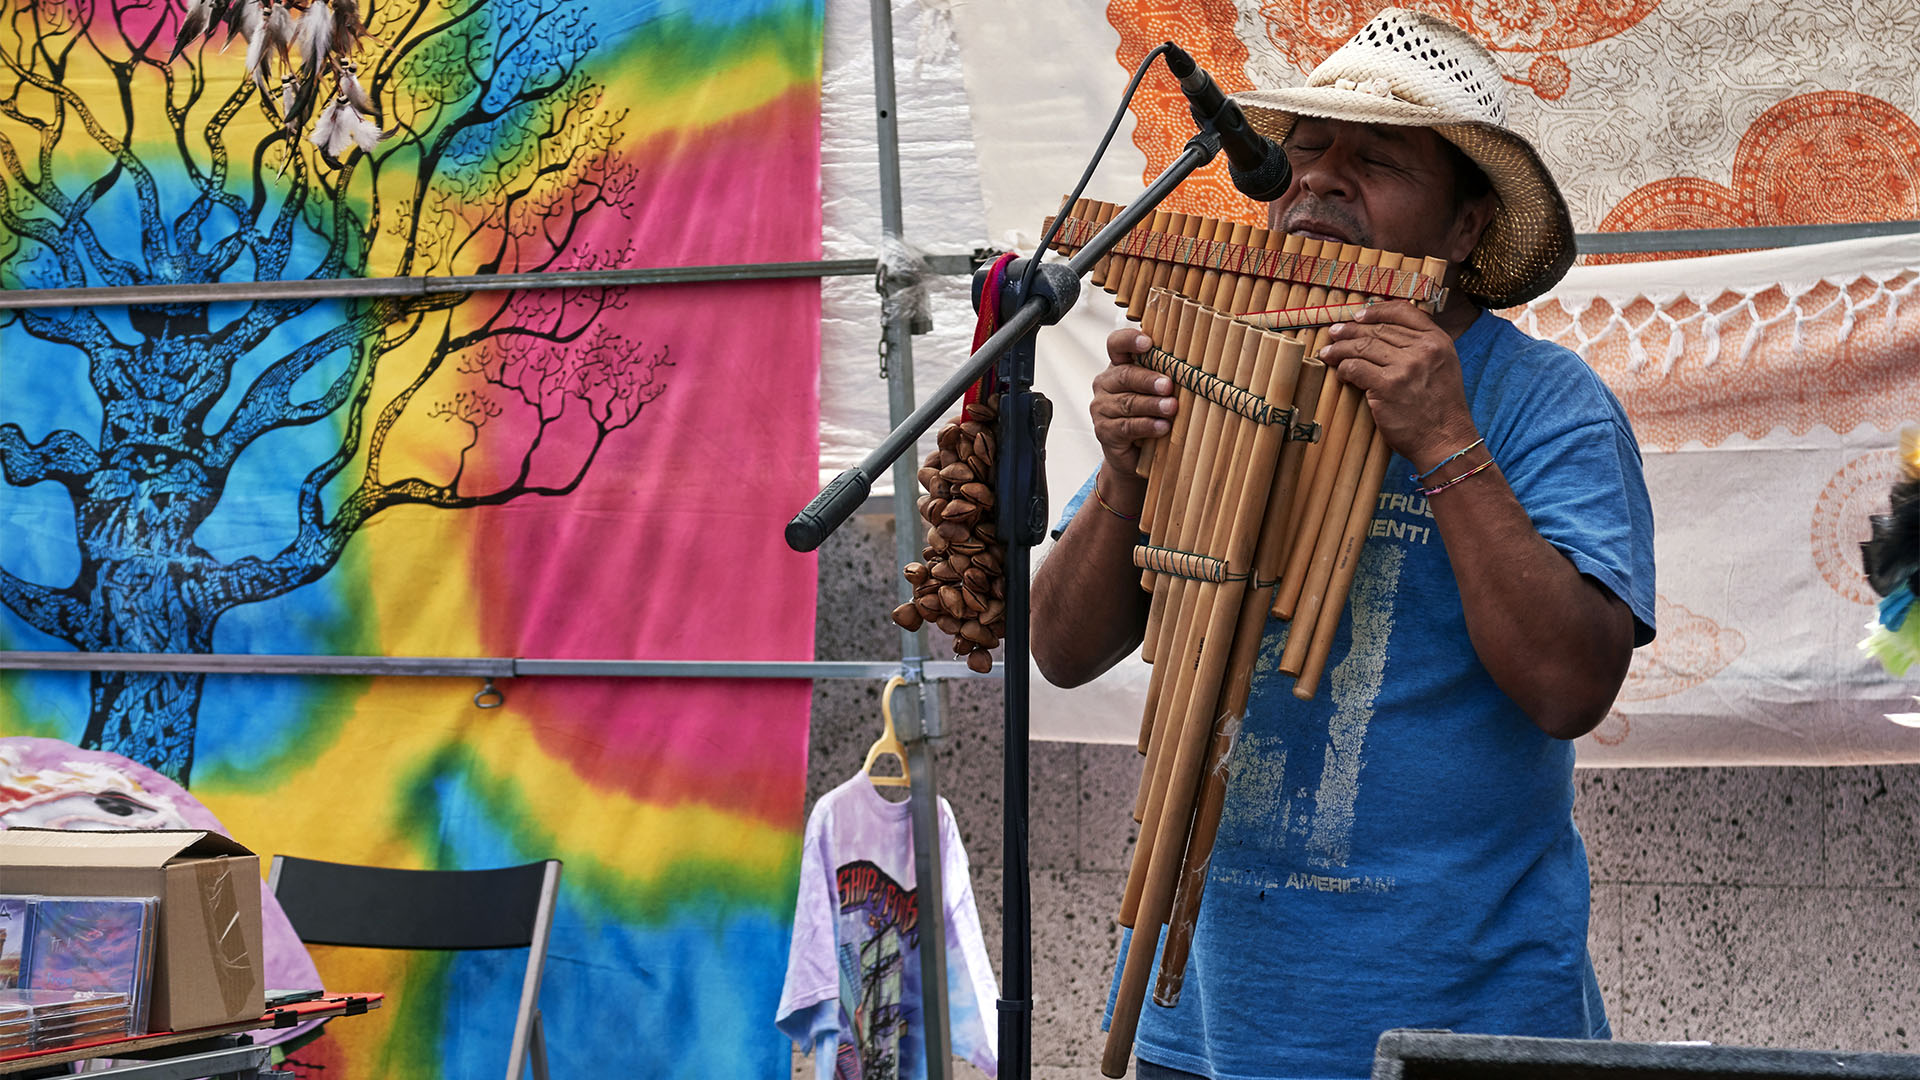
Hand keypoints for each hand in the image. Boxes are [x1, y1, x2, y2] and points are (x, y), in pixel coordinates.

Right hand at [1090, 327, 1175, 479]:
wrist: (1135, 454)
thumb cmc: (1151, 414)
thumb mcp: (1158, 391)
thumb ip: (1166, 376)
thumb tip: (1196, 369)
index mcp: (1118, 365)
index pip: (1116, 344)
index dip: (1129, 340)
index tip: (1148, 343)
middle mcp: (1105, 383)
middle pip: (1125, 375)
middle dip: (1148, 380)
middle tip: (1168, 385)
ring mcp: (1102, 408)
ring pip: (1128, 403)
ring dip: (1152, 405)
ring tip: (1171, 408)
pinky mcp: (1104, 431)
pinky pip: (1126, 426)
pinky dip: (1146, 426)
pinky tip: (1162, 427)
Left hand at [1320, 300, 1477, 470]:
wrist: (1446, 441)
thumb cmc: (1440, 408)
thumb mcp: (1443, 367)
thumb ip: (1422, 347)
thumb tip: (1385, 333)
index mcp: (1438, 341)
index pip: (1403, 311)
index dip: (1376, 311)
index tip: (1358, 315)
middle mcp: (1423, 349)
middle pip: (1378, 330)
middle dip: (1351, 330)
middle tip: (1334, 333)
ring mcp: (1405, 367)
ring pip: (1362, 347)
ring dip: (1340, 348)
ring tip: (1328, 352)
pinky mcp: (1387, 386)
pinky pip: (1355, 368)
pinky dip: (1343, 369)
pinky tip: (1340, 373)